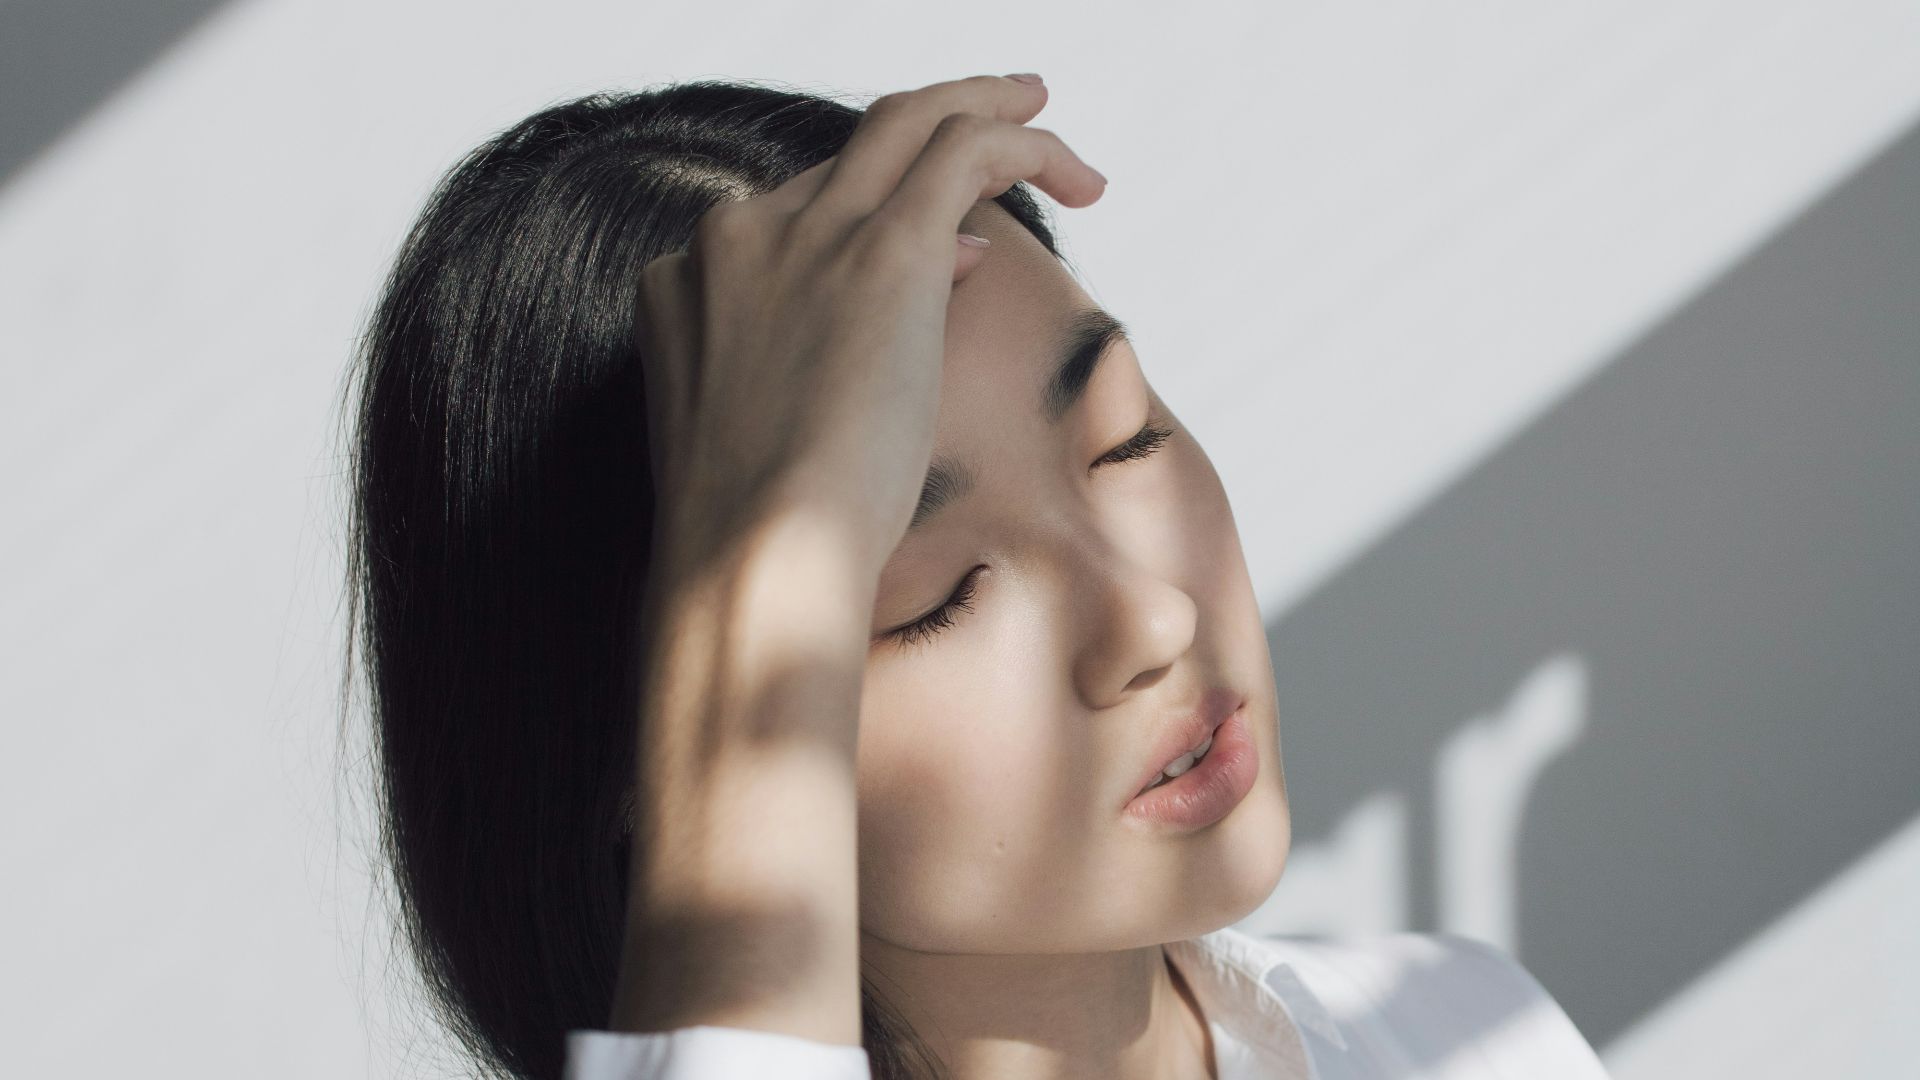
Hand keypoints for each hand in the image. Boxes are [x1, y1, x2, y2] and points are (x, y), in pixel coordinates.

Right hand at [630, 73, 1107, 578]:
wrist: (752, 559)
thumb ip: (822, 350)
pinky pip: (964, 149)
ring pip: (910, 122)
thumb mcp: (770, 433)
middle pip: (850, 151)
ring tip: (1046, 116)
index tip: (948, 255)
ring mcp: (805, 235)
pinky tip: (1074, 174)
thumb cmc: (761, 538)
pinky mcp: (882, 250)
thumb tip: (948, 264)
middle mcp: (737, 238)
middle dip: (932, 125)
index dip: (876, 220)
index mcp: (687, 283)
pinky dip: (1023, 142)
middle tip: (1006, 117)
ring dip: (986, 109)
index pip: (797, 215)